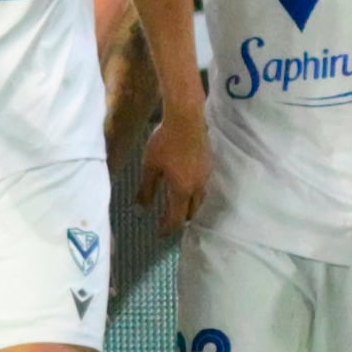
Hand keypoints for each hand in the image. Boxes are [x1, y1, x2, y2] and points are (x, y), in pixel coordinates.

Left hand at [140, 103, 209, 233]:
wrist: (187, 118)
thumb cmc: (164, 142)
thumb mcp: (150, 166)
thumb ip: (146, 189)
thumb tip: (142, 208)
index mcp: (183, 190)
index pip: (177, 217)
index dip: (168, 227)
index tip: (160, 233)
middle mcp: (198, 186)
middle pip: (192, 211)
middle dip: (180, 219)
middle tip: (168, 221)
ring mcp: (206, 175)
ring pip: (200, 199)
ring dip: (189, 207)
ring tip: (177, 206)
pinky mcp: (209, 165)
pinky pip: (203, 187)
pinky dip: (194, 194)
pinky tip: (186, 186)